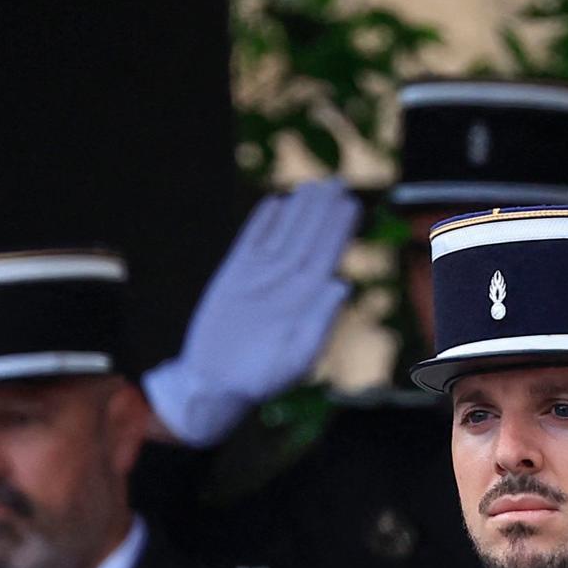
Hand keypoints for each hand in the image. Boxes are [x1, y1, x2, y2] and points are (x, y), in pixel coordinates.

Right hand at [140, 180, 360, 447]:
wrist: (215, 385)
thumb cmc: (260, 381)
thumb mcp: (295, 360)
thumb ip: (319, 324)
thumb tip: (341, 285)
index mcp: (307, 300)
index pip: (327, 255)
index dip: (339, 229)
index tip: (351, 204)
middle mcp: (287, 284)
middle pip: (309, 238)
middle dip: (322, 211)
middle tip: (336, 182)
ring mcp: (260, 277)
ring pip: (283, 235)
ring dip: (298, 210)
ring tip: (312, 186)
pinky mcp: (233, 276)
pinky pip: (250, 242)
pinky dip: (260, 223)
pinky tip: (273, 203)